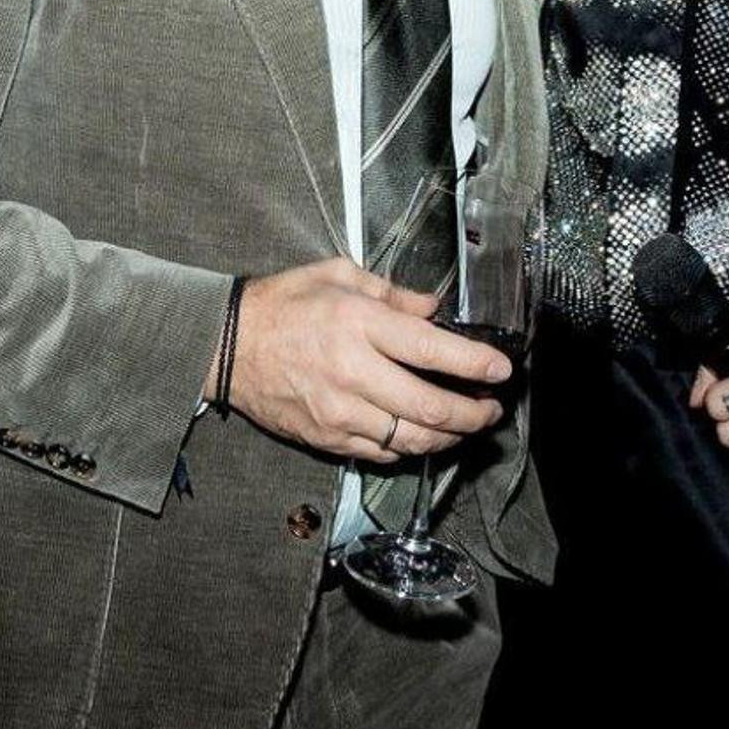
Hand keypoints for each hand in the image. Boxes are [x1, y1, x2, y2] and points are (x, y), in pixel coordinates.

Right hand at [227, 256, 511, 462]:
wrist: (227, 346)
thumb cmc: (282, 303)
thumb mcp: (338, 275)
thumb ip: (391, 292)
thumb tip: (432, 309)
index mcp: (359, 325)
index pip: (433, 351)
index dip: (475, 365)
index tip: (502, 370)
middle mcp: (354, 373)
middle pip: (429, 408)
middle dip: (472, 413)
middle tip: (492, 409)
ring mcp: (339, 412)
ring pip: (410, 440)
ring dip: (448, 438)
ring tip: (466, 426)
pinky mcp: (326, 437)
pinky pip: (380, 453)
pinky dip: (409, 449)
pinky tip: (423, 436)